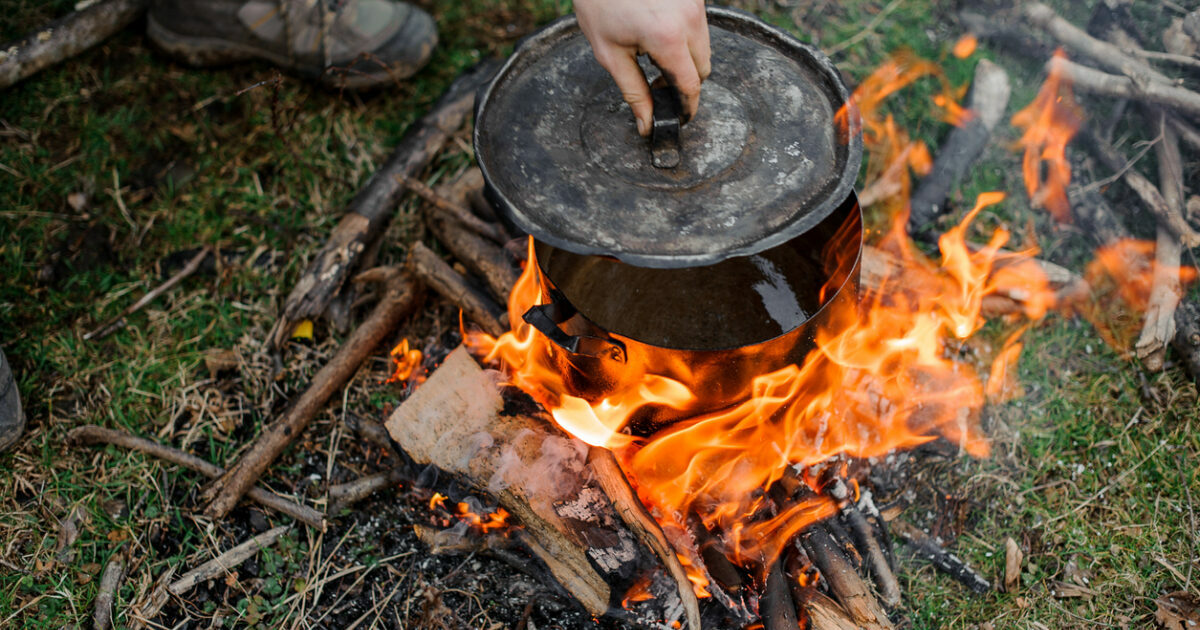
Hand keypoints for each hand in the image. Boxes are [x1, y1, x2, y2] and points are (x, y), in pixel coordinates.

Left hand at [575, 0, 710, 135]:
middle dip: (685, 82)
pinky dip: (685, 36)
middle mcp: (689, 18)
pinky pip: (698, 25)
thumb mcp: (610, 53)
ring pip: (703, 46)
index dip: (686, 107)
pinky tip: (658, 30)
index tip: (678, 117)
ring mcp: (695, 2)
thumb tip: (647, 122)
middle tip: (656, 83)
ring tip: (653, 52)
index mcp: (667, 38)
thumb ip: (633, 91)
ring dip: (685, 58)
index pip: (690, 85)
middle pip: (703, 68)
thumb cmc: (599, 2)